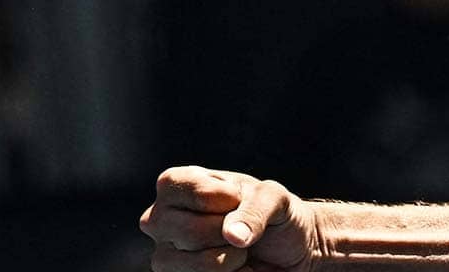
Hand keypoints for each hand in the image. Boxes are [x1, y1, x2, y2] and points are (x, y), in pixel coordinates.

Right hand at [140, 166, 317, 271]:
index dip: (220, 196)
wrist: (287, 250)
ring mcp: (165, 254)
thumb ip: (256, 208)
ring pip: (198, 264)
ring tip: (239, 250)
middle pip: (190, 231)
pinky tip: (237, 268)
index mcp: (179, 185)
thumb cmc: (272, 215)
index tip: (238, 199)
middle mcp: (162, 219)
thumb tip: (232, 236)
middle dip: (228, 232)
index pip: (181, 186)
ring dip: (233, 258)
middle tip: (241, 228)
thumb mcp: (274, 197)